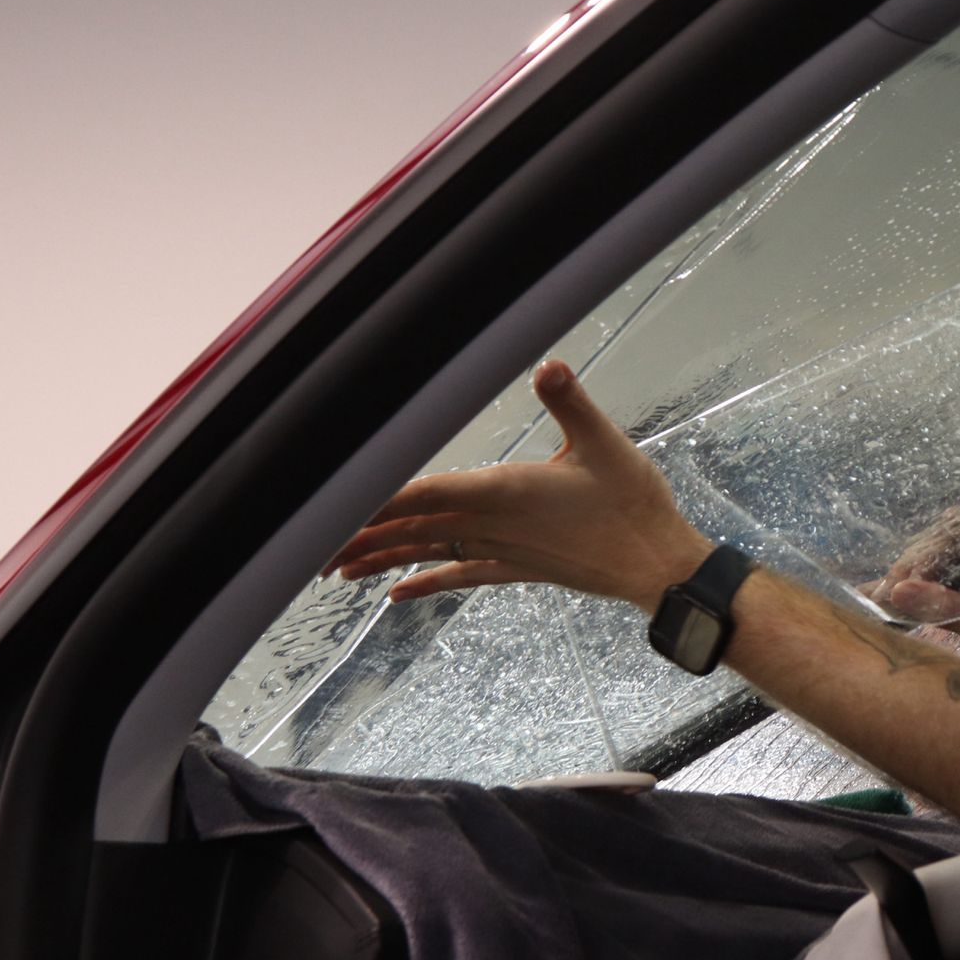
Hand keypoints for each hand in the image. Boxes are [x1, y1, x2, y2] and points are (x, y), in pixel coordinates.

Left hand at [325, 360, 713, 606]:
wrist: (658, 566)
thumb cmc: (633, 505)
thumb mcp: (605, 443)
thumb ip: (571, 402)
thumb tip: (548, 365)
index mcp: (503, 491)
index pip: (422, 493)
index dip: (372, 498)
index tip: (328, 507)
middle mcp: (492, 525)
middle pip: (410, 528)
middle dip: (357, 534)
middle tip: (301, 547)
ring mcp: (502, 550)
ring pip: (426, 553)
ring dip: (379, 559)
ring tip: (331, 570)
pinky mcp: (517, 568)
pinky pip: (460, 575)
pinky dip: (425, 582)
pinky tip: (395, 594)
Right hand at [863, 505, 959, 651]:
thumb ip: (949, 609)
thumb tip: (897, 593)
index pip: (956, 530)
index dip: (919, 557)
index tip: (893, 584)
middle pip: (950, 535)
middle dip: (916, 564)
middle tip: (886, 593)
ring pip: (952, 547)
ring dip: (924, 571)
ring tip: (896, 596)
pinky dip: (939, 577)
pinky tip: (918, 595)